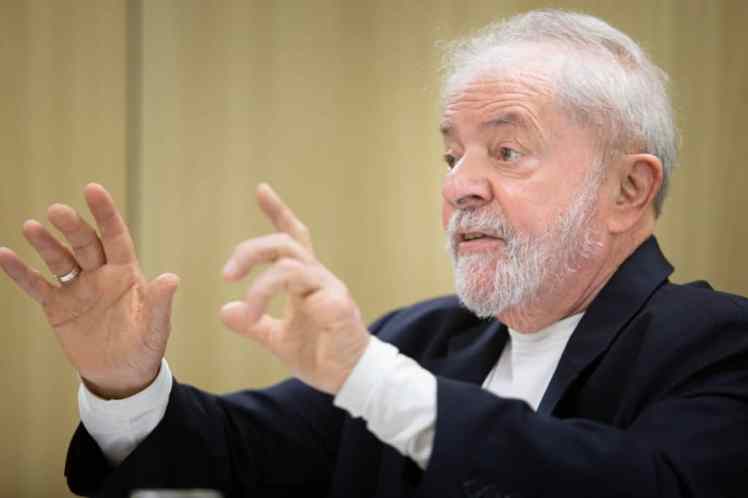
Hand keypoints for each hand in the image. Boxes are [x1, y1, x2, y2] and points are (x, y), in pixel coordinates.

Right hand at [0, 184, 178, 398]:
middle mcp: (100, 274)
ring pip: (60, 259)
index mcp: (126, 273)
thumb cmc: (145, 346)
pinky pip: (37, 286)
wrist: (122, 374)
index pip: (116, 237)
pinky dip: (20, 272)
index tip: (92, 189)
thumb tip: (171, 279)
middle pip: (85, 244)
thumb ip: (160, 303)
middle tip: (57, 211)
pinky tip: (4, 255)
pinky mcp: (58, 307)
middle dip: (72, 227)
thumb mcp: (156, 327)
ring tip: (31, 227)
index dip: (105, 214)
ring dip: (46, 243)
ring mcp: (78, 288)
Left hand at [220, 184, 369, 394]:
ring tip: (248, 312)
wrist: (349, 379)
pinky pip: (312, 292)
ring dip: (261, 286)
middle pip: (286, 243)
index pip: (292, 237)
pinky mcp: (338, 307)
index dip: (278, 212)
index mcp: (304, 280)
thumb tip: (224, 310)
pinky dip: (283, 299)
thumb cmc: (319, 354)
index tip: (261, 189)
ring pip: (292, 266)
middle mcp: (318, 277)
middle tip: (227, 274)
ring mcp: (330, 289)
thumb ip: (253, 324)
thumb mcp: (277, 339)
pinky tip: (262, 319)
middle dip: (252, 250)